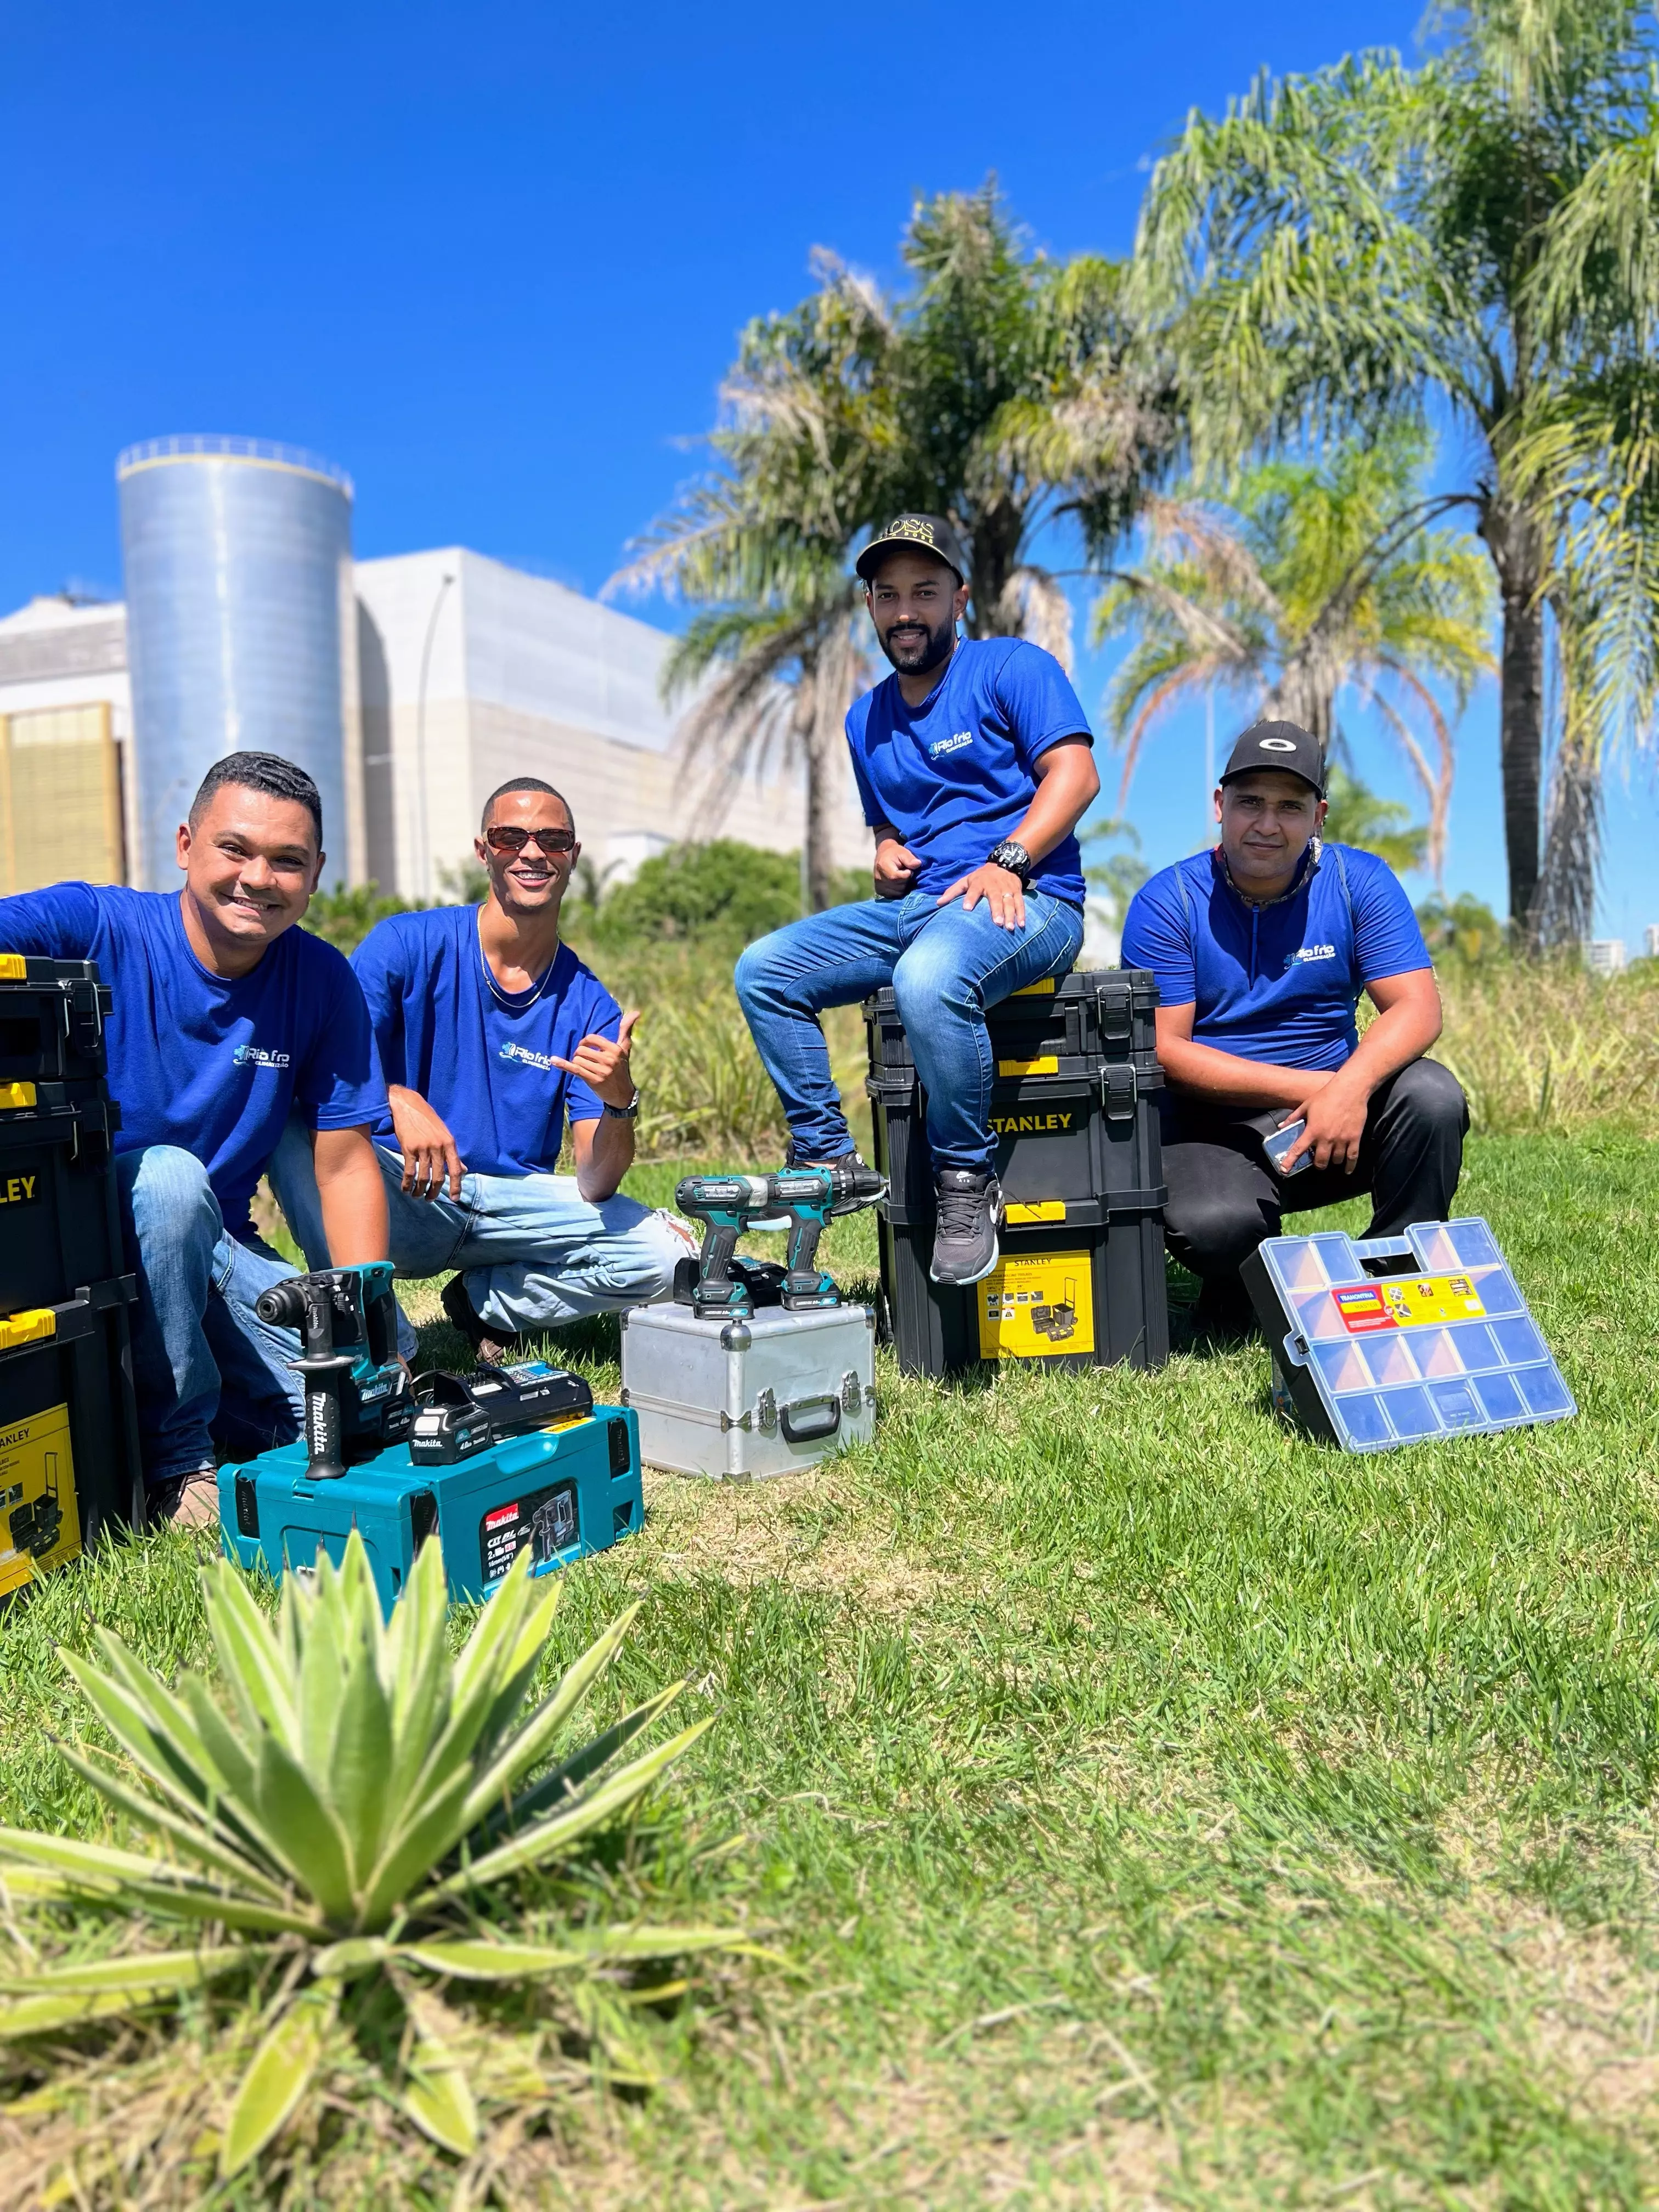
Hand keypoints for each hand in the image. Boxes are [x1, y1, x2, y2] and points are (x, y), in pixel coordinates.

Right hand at [387, 1085, 462, 1201]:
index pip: (456, 1169)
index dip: (457, 1186)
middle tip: (430, 1199)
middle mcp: (438, 1146)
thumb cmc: (427, 1120)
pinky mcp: (409, 1148)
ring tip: (417, 1196)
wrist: (407, 1105)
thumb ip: (452, 1154)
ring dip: (420, 1190)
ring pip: (424, 1177)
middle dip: (435, 1192)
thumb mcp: (444, 1134)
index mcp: (450, 1143)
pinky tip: (406, 1189)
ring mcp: (423, 1147)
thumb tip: (463, 1170)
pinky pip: (410, 1172)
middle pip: (439, 1177)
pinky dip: (407, 1184)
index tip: (455, 1199)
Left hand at [550, 1007, 639, 1106]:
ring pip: (577, 1059)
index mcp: (615, 1049)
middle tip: (584, 1058)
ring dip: (577, 1062)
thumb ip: (626, 1030)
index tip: (586, 1047)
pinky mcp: (592, 1081)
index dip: (585, 1041)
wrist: (622, 1094)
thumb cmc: (621, 1068)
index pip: (591, 1038)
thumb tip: (636, 1012)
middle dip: (580, 1053)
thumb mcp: (625, 1049)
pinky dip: (563, 1065)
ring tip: (584, 1066)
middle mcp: (609, 1059)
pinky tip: (554, 1060)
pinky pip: (574, 1069)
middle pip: (582, 1049)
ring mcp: (601, 1071)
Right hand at [873, 838, 922, 896]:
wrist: (884, 855)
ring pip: (897, 892)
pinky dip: (899, 891)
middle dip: (906, 880)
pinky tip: (898, 883)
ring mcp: (878, 886)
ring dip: (903, 886)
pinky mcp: (879, 891)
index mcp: (883, 866)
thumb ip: (910, 858)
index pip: (897, 877)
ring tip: (901, 877)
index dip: (907, 874)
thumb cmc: (895, 853)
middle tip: (905, 872)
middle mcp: (879, 878)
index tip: (908, 869)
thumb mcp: (903, 852)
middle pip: (899, 886)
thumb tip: (917, 864)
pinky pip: (893, 896)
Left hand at [937, 863, 1024, 929]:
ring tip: (1009, 927)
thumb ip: (953, 892)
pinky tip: (1021, 924)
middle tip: (997, 923)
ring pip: (1009, 902)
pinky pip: (1020, 903)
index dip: (970, 898)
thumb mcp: (966, 880)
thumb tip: (938, 903)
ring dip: (1010, 914)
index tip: (966, 909)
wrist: (1005, 863)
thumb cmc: (981, 876)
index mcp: (979, 882)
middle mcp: (994, 885)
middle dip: (996, 910)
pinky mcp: (1017, 891)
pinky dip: (1022, 914)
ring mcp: (1007, 889)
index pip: (973, 890)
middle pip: (995, 898)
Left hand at [1280, 1070, 1367, 1173]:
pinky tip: (1347, 1170)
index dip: (1290, 1162)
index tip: (1284, 1170)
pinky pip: (1352, 1157)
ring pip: (1336, 1161)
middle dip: (1318, 1164)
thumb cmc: (1327, 1095)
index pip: (1298, 1150)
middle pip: (1320, 1162)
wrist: (1350, 1089)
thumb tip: (1281, 1126)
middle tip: (1317, 1161)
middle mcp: (1326, 1138)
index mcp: (1313, 1130)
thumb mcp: (1306, 1105)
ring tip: (1331, 1159)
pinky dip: (1350, 1166)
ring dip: (1332, 1162)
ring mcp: (1341, 1139)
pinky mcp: (1354, 1138)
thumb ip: (1293, 1117)